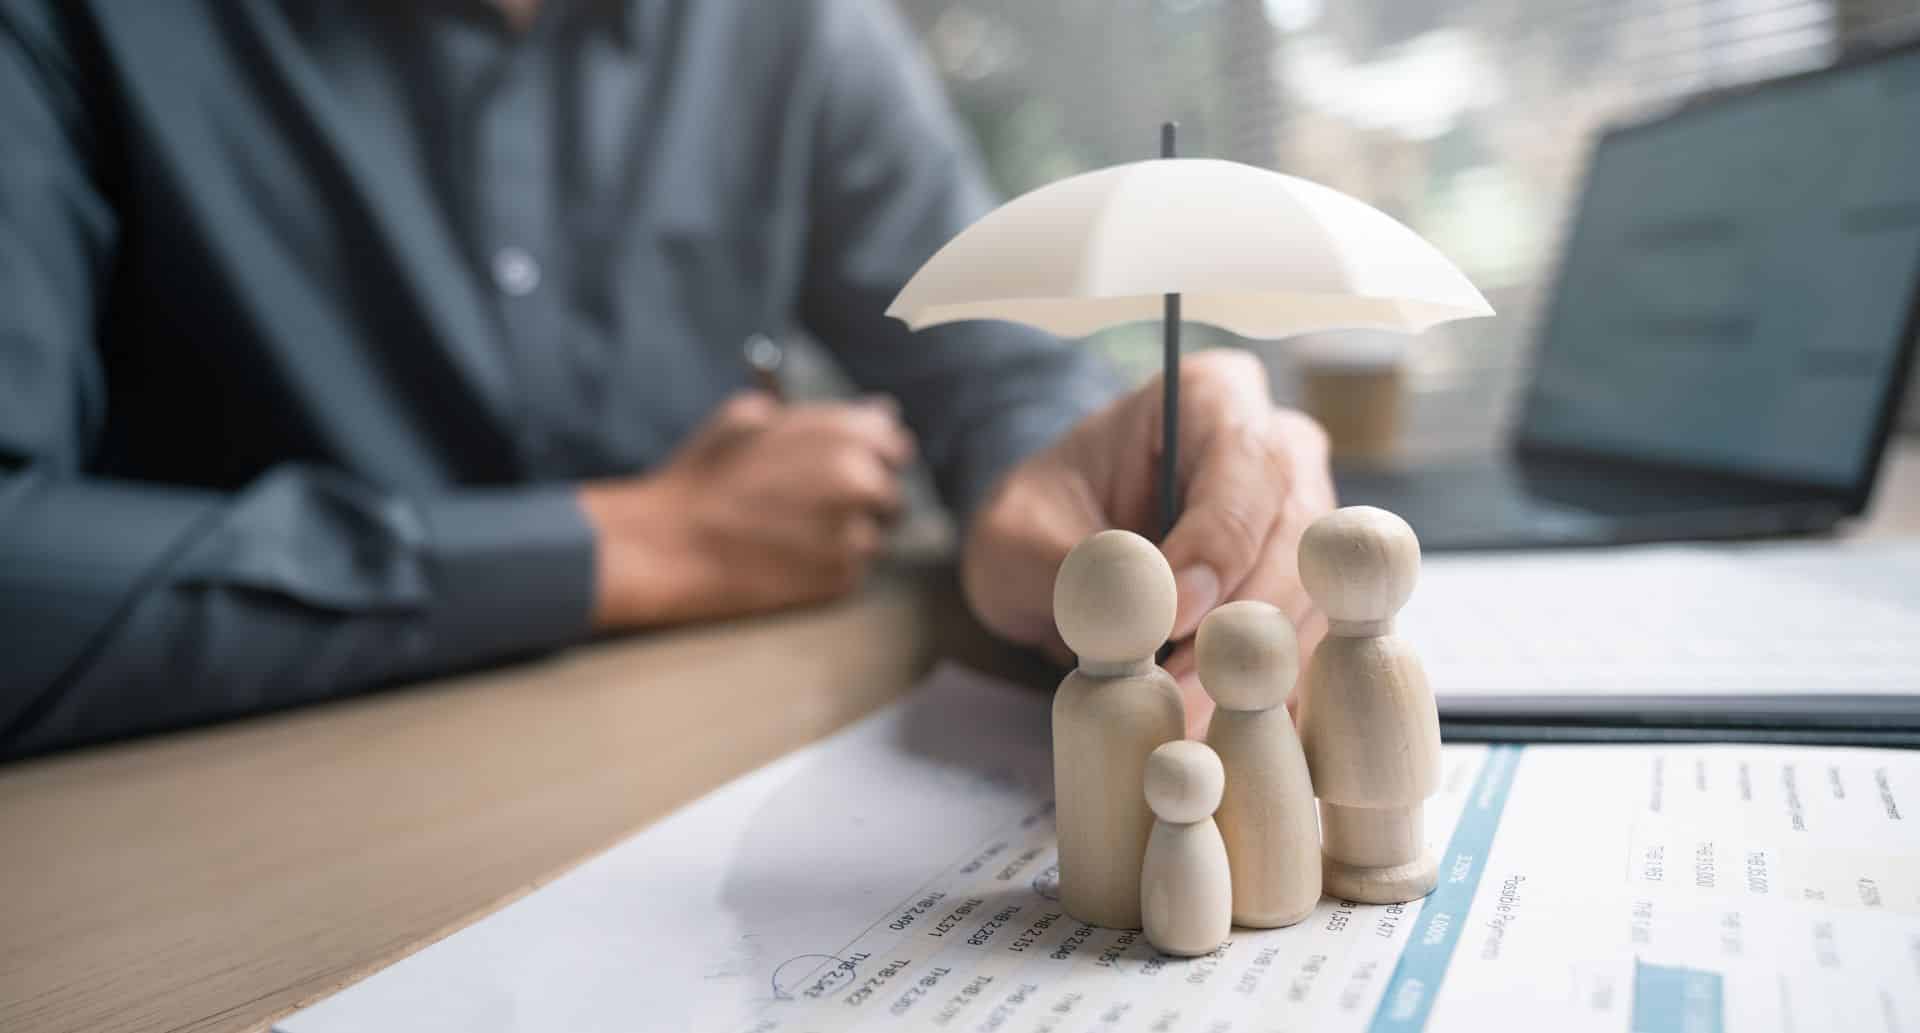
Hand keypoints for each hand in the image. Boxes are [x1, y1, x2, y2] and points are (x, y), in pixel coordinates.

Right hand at [580, 392, 914, 627]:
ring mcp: (855, 533)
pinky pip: (854, 571)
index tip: (855, 469)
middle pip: (892, 494)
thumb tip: (873, 412)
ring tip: (793, 537)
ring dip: (848, 538)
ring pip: (876, 536)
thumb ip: (814, 414)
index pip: (894, 442)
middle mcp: (860, 481)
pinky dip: (830, 569)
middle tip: (817, 511)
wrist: (669, 545)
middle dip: (865, 502)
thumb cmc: (703, 479)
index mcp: (844, 435)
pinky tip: (786, 560)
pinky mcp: (844, 580)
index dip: (873, 457)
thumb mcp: (748, 417)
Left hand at [960, 351, 1334, 733]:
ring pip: (1316, 600)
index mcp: (1215, 399)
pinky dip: (1267, 695)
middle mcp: (1281, 452)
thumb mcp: (1018, 536)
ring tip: (1187, 722)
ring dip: (1256, 670)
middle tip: (1181, 689)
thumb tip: (1139, 607)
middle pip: (1299, 539)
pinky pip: (1311, 647)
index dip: (1217, 550)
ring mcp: (1307, 525)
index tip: (1171, 617)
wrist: (1050, 549)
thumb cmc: (1036, 521)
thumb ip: (1074, 564)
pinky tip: (1219, 734)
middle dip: (1243, 622)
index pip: (1245, 471)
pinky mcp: (1308, 595)